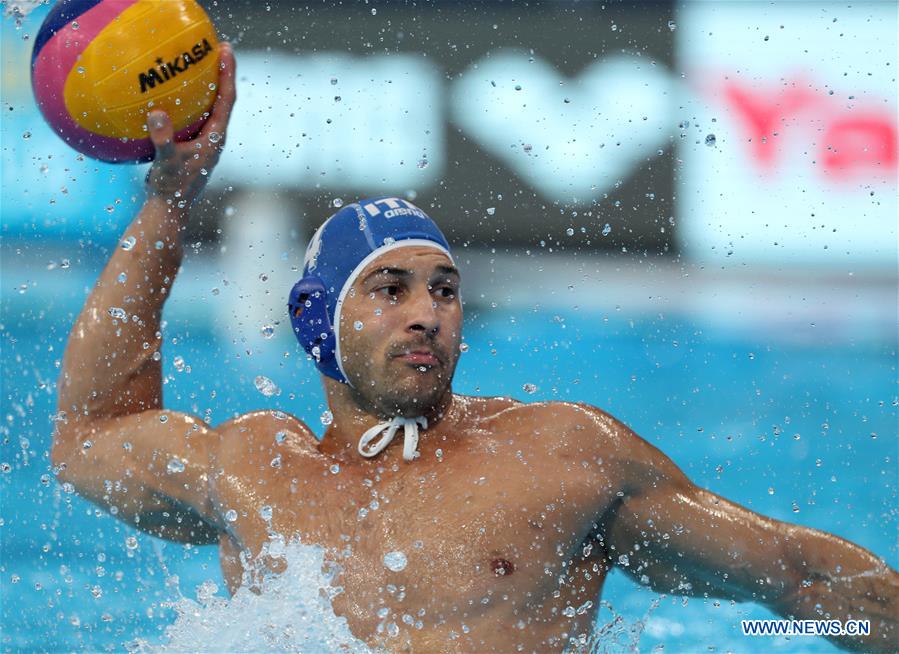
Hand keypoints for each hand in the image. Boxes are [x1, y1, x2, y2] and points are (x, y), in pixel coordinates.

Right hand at [144, 42, 235, 208]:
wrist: (170, 210)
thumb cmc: (171, 189)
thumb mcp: (166, 163)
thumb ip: (163, 139)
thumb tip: (156, 114)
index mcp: (215, 138)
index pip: (226, 99)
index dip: (227, 73)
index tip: (226, 50)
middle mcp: (213, 137)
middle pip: (222, 98)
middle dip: (221, 73)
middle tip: (216, 48)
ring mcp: (203, 142)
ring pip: (208, 108)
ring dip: (206, 86)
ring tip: (197, 64)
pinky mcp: (191, 146)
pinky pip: (191, 117)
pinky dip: (186, 102)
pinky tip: (169, 93)